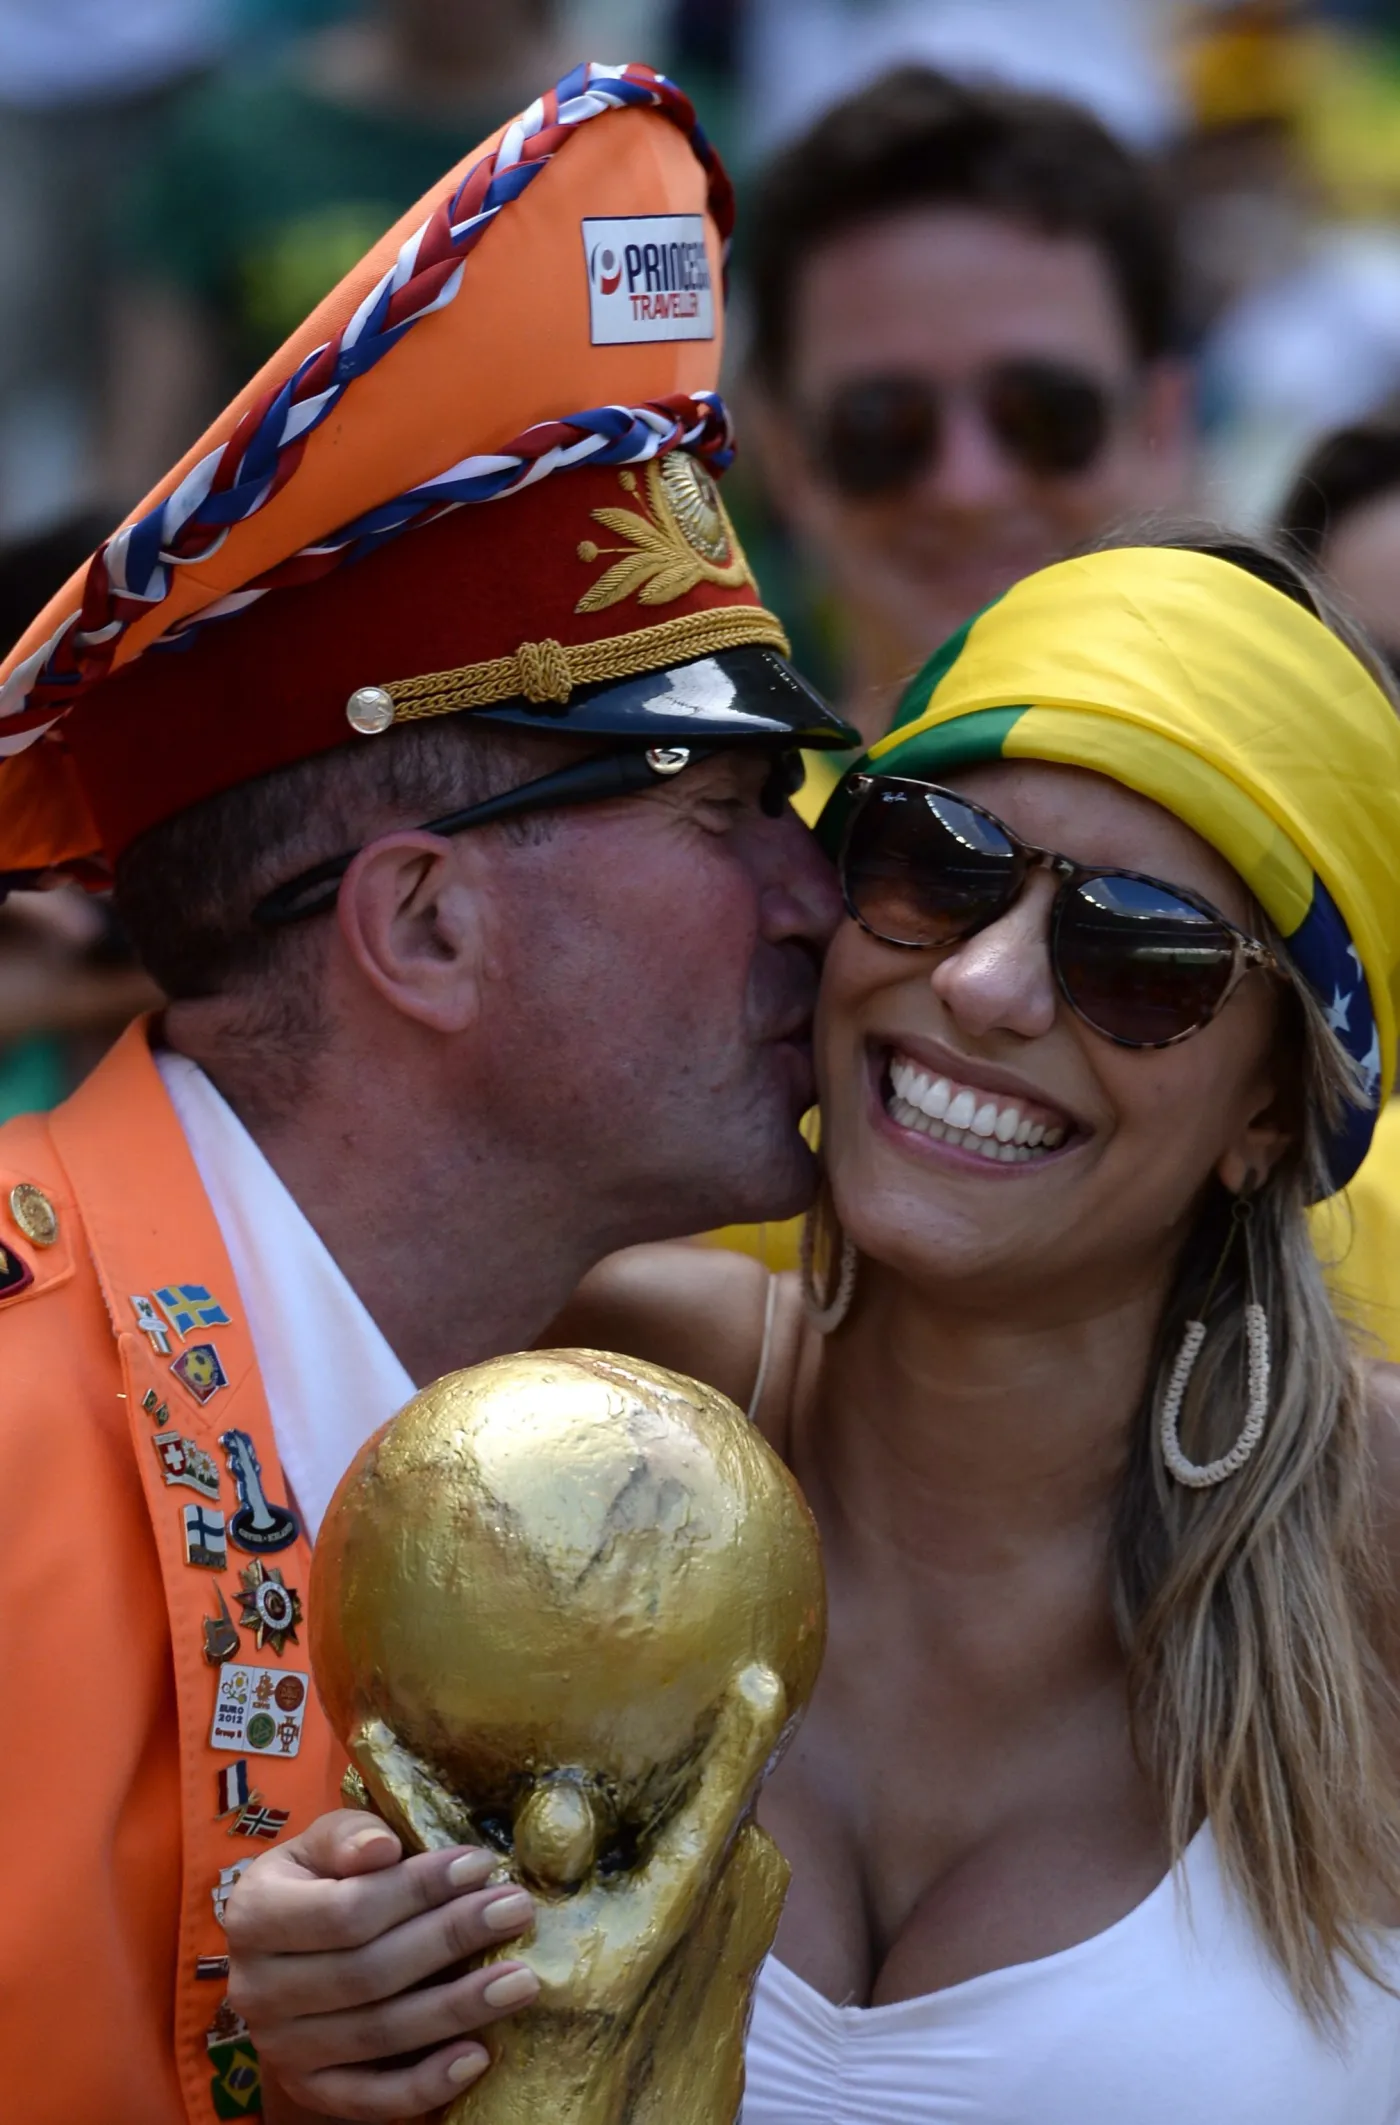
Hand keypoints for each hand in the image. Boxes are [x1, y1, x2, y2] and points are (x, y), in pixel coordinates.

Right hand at [225, 1809, 539, 2118]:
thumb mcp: (322, 1842)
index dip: (418, 1889)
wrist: (287, 1951)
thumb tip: (383, 1848)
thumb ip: (348, 1835)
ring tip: (521, 1980)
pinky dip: (426, 2084)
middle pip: (368, 1972)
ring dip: (456, 2008)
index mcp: (254, 1915)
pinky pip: (370, 2099)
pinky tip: (478, 2056)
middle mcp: (257, 1989)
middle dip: (451, 1939)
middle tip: (516, 1911)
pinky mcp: (310, 2090)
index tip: (480, 1865)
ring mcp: (280, 2048)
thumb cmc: (320, 1880)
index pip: (345, 1910)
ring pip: (378, 2034)